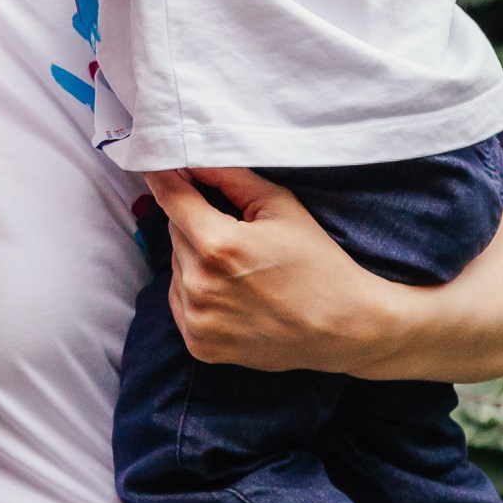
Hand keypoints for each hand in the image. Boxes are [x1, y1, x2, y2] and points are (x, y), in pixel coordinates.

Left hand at [143, 165, 399, 374]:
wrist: (343, 328)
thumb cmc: (317, 262)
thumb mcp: (280, 206)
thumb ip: (230, 177)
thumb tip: (190, 158)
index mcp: (219, 245)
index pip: (170, 197)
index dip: (165, 177)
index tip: (158, 165)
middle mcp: (199, 284)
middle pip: (176, 231)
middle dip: (198, 223)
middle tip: (237, 232)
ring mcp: (197, 319)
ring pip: (177, 266)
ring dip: (197, 258)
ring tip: (242, 268)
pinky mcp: (198, 344)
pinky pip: (180, 300)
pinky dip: (197, 291)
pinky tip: (233, 293)